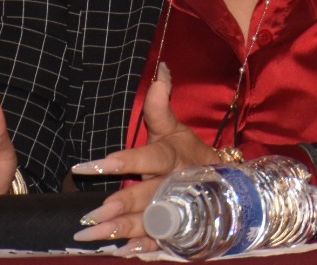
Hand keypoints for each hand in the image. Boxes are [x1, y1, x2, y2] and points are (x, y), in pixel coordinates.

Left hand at [70, 63, 218, 254]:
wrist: (225, 183)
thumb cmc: (188, 151)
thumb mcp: (175, 127)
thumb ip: (161, 104)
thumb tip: (160, 70)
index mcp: (172, 157)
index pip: (147, 158)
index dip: (122, 162)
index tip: (92, 166)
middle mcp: (175, 185)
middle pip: (147, 196)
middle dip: (120, 206)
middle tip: (92, 214)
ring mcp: (177, 210)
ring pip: (148, 222)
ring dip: (120, 230)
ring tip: (91, 236)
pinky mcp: (177, 229)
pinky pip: (158, 241)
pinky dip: (140, 247)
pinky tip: (119, 252)